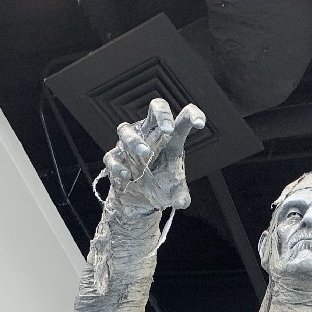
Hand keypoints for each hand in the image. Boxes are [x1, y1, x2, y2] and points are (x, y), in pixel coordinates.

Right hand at [103, 98, 204, 215]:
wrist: (139, 199)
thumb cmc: (161, 183)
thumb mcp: (174, 191)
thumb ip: (180, 195)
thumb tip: (181, 203)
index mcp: (170, 137)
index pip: (182, 119)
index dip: (192, 115)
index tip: (199, 124)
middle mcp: (150, 133)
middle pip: (155, 109)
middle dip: (161, 115)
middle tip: (168, 129)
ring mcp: (130, 144)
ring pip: (126, 130)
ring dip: (135, 140)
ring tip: (145, 153)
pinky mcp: (115, 158)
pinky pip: (112, 156)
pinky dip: (118, 165)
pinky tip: (128, 176)